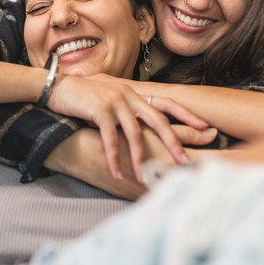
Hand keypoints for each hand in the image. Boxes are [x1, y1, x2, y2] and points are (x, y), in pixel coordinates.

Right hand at [46, 73, 208, 182]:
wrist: (58, 86)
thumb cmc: (84, 96)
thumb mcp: (111, 100)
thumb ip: (127, 111)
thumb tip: (141, 129)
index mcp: (135, 93)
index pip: (167, 103)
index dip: (187, 116)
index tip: (206, 128)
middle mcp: (129, 95)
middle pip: (159, 120)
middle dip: (173, 143)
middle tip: (185, 163)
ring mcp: (115, 102)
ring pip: (135, 133)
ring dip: (140, 158)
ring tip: (144, 178)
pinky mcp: (99, 110)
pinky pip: (110, 138)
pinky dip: (114, 157)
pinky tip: (115, 172)